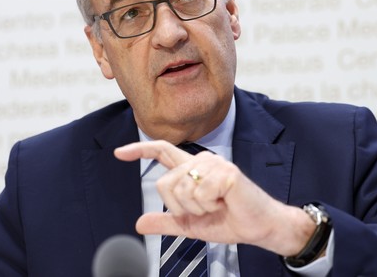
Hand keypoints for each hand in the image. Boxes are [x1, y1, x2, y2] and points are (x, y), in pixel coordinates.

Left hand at [114, 140, 314, 256]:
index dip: (139, 150)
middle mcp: (201, 162)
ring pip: (182, 189)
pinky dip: (209, 206)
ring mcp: (214, 164)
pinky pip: (200, 193)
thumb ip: (166, 221)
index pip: (161, 152)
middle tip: (205, 210)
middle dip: (180, 207)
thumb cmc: (228, 220)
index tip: (119, 153)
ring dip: (197, 208)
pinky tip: (224, 202)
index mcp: (192, 170)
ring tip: (217, 205)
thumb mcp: (190, 224)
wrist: (257, 227)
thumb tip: (139, 223)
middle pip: (166, 182)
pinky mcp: (226, 172)